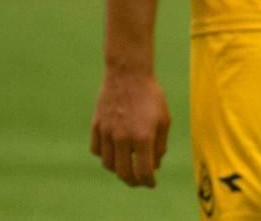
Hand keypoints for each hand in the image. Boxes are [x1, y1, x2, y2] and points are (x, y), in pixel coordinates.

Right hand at [90, 71, 170, 187]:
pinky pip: (97, 151)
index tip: (151, 184)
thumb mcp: (164, 119)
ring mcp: (107, 133)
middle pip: (123, 173)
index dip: (148, 182)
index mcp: (144, 136)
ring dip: (118, 170)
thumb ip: (160, 145)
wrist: (128, 75)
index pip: (144, 171)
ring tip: (127, 166)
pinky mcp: (96, 127)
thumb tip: (154, 166)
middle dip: (132, 181)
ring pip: (108, 164)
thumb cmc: (151, 97)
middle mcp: (123, 137)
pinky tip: (114, 152)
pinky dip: (105, 156)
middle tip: (138, 181)